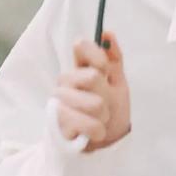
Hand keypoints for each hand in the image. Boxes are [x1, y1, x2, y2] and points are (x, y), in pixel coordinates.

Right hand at [52, 31, 130, 152]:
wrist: (104, 141)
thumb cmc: (111, 109)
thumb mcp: (117, 83)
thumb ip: (113, 59)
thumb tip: (107, 33)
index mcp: (81, 67)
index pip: (81, 46)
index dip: (96, 55)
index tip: (105, 70)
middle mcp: (67, 80)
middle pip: (92, 77)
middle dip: (106, 94)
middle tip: (105, 105)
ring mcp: (60, 99)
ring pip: (93, 103)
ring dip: (103, 116)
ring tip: (100, 120)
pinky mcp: (57, 120)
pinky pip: (86, 123)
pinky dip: (97, 130)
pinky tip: (95, 132)